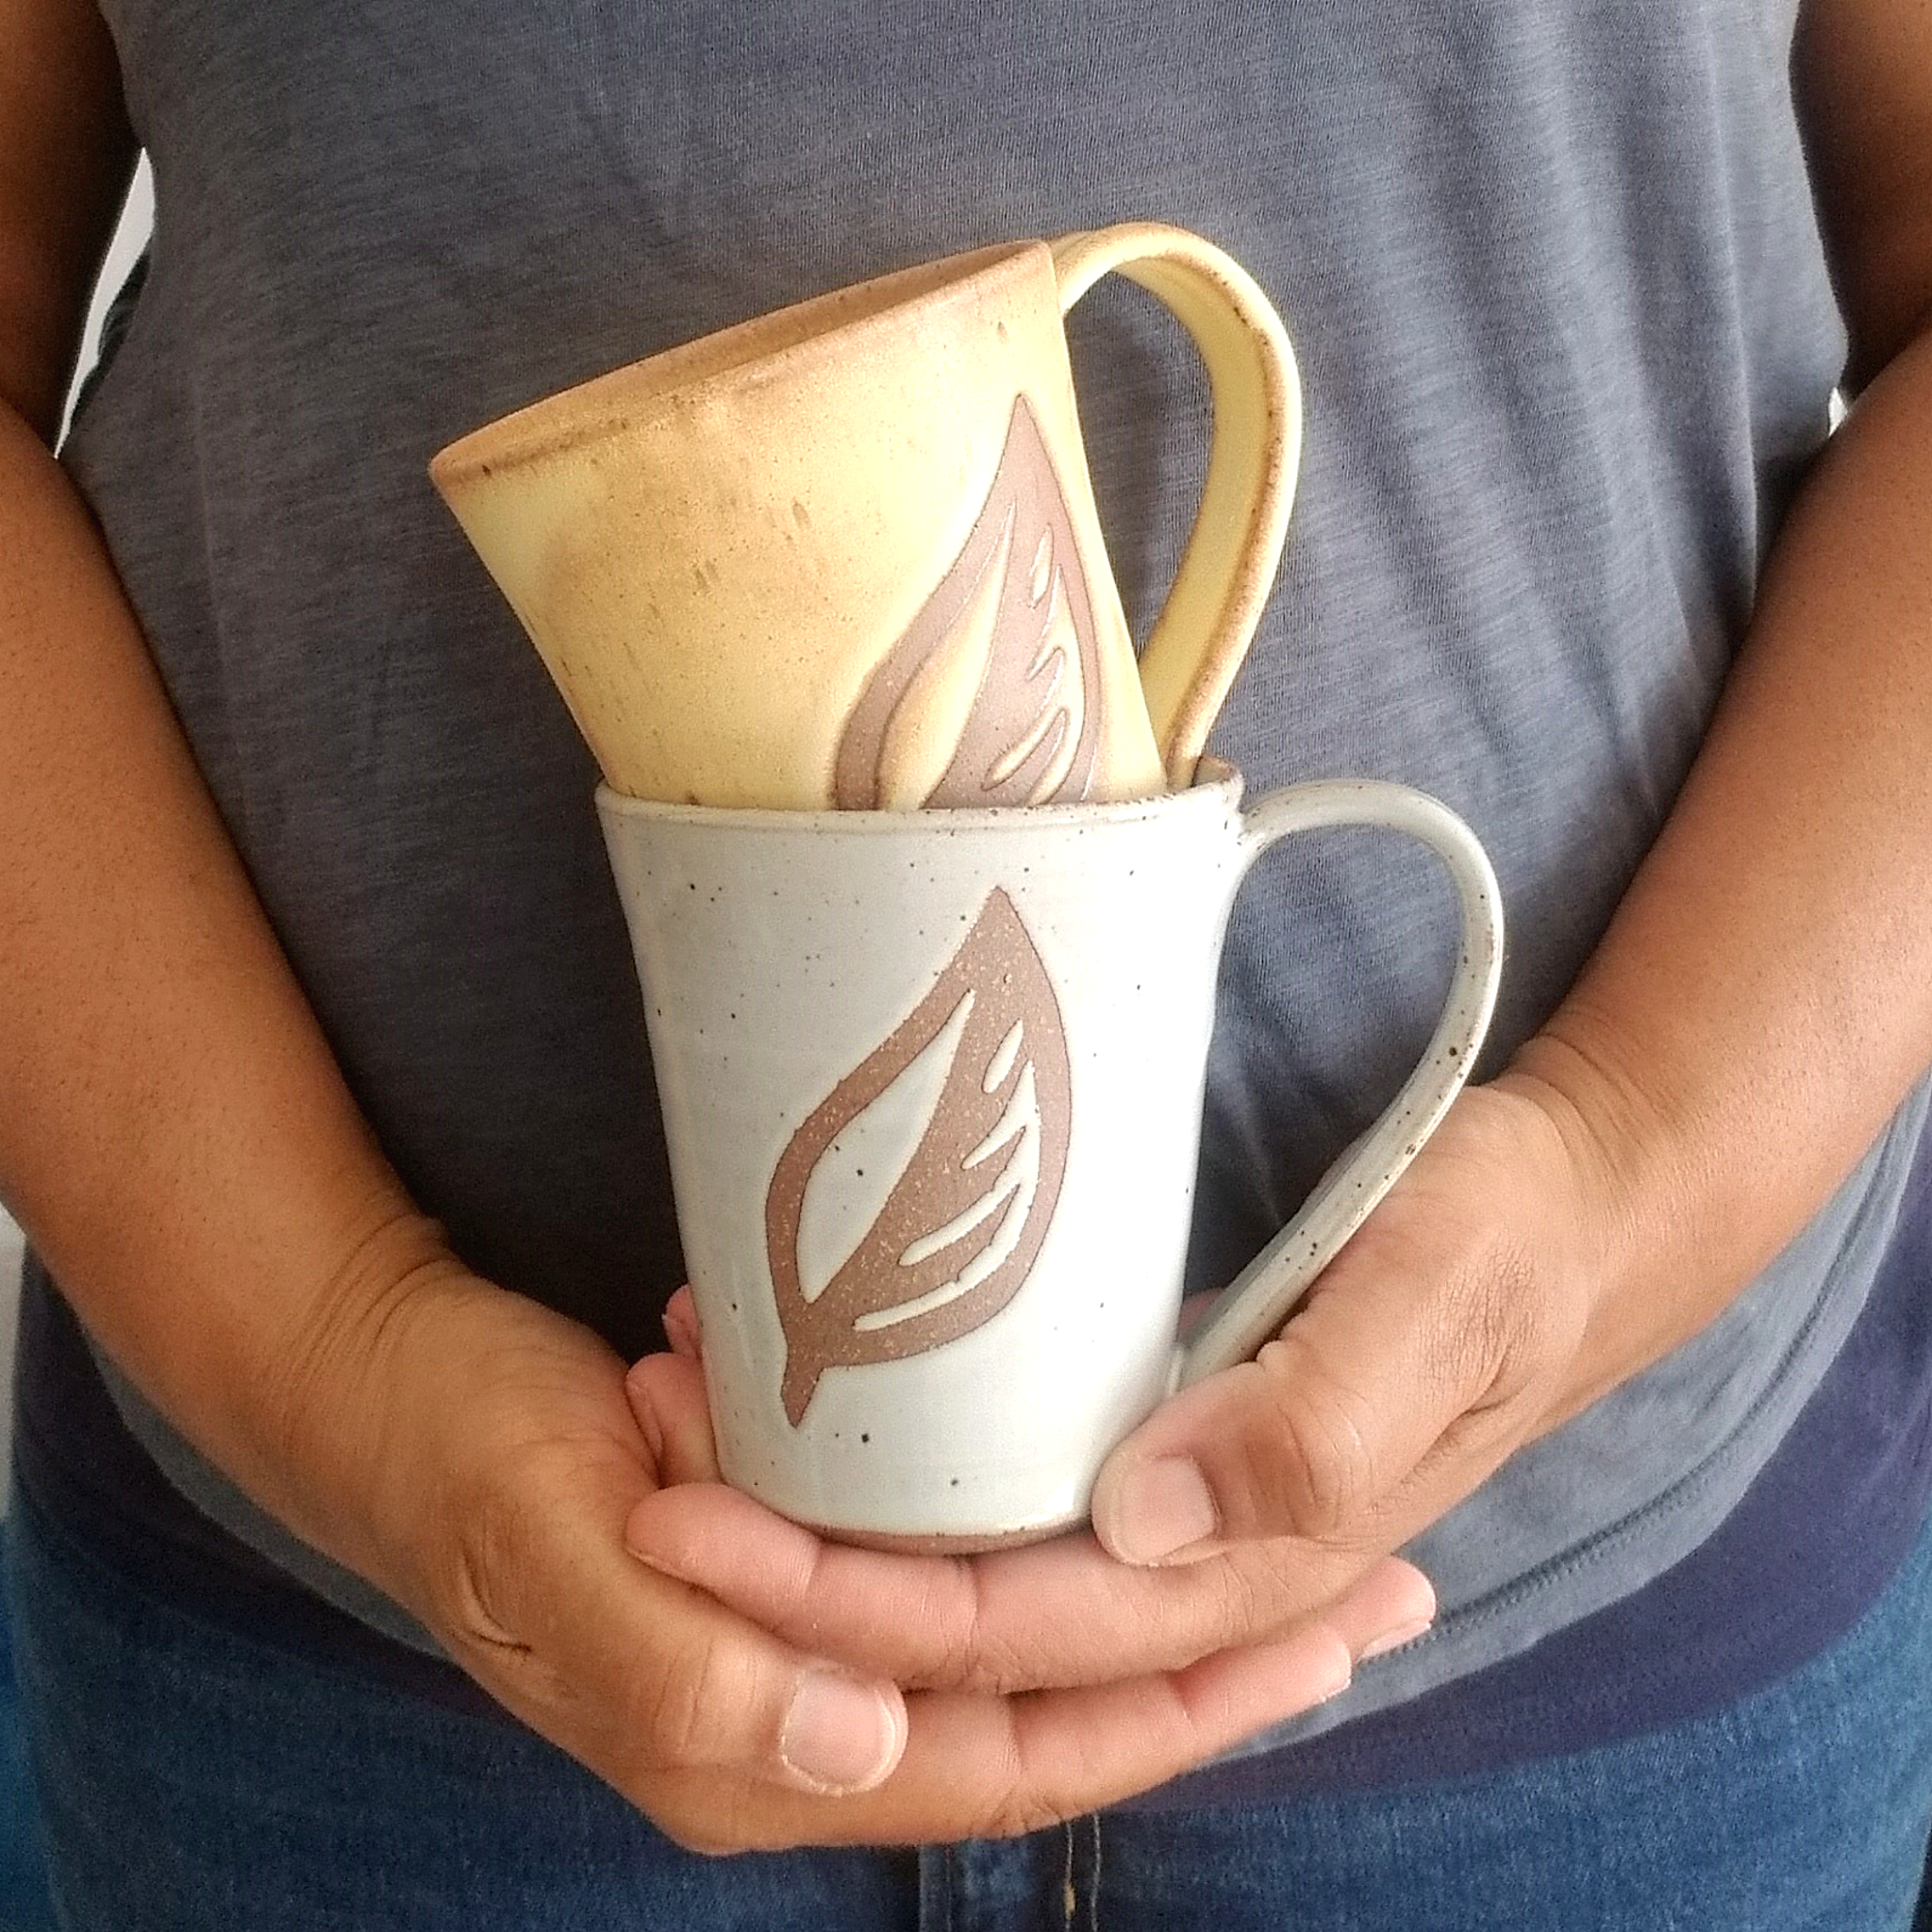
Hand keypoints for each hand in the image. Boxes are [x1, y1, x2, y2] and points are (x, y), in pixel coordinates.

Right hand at [342, 1267, 1432, 1852]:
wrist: (389, 1382)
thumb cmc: (467, 1455)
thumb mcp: (550, 1542)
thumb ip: (689, 1665)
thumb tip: (863, 1741)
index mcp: (750, 1746)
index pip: (1006, 1764)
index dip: (1166, 1713)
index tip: (1315, 1638)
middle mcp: (795, 1726)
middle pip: (1045, 1728)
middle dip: (1210, 1674)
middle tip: (1369, 1596)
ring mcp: (799, 1655)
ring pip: (1017, 1663)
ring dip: (1151, 1620)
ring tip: (1298, 1562)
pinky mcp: (795, 1578)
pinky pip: (958, 1590)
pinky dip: (1055, 1555)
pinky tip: (1130, 1506)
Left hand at [622, 1079, 1607, 1751]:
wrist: (1579, 1205)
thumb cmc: (1513, 1244)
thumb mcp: (1443, 1307)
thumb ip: (1316, 1430)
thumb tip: (1147, 1520)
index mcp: (1254, 1561)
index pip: (1007, 1628)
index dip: (839, 1600)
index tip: (687, 1517)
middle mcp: (1201, 1559)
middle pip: (957, 1618)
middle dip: (789, 1568)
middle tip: (646, 1462)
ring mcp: (1184, 1504)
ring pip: (973, 1560)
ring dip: (829, 1519)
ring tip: (694, 1419)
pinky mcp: (1174, 1433)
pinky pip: (1015, 1488)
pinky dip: (907, 1463)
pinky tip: (825, 1404)